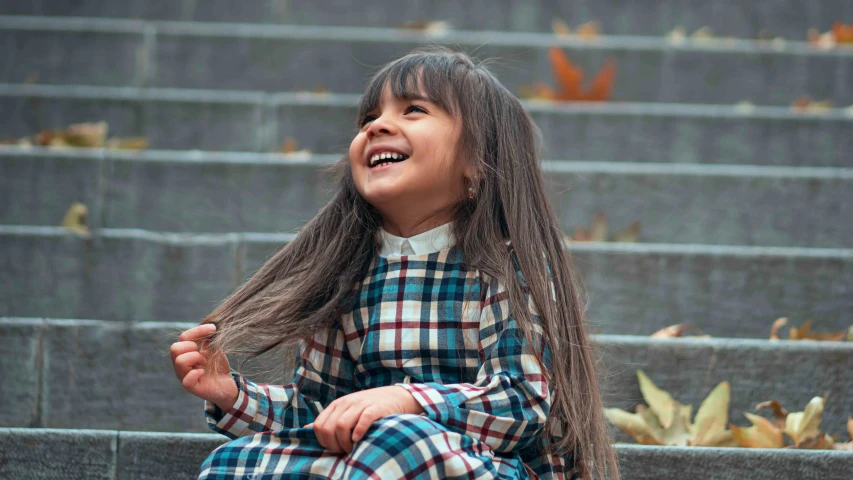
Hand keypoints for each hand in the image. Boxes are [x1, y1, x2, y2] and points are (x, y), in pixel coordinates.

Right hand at [170, 324, 236, 409]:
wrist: (227, 383)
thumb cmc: (218, 365)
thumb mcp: (214, 349)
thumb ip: (208, 339)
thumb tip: (209, 325)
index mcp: (185, 353)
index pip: (183, 337)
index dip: (197, 331)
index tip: (213, 328)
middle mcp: (181, 364)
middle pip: (175, 348)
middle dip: (192, 347)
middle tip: (204, 354)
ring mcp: (184, 376)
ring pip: (179, 361)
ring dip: (196, 358)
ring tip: (205, 363)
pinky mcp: (191, 387)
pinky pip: (186, 380)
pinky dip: (196, 373)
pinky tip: (203, 372)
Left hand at [304, 385, 424, 453]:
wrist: (395, 396)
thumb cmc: (368, 408)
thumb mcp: (346, 411)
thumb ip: (328, 420)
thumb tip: (306, 430)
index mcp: (337, 405)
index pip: (319, 426)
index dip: (323, 442)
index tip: (334, 448)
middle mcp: (346, 403)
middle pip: (328, 428)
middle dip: (333, 445)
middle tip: (344, 450)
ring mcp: (360, 405)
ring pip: (341, 426)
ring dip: (345, 442)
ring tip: (352, 448)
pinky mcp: (375, 409)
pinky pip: (362, 421)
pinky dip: (358, 433)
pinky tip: (359, 440)